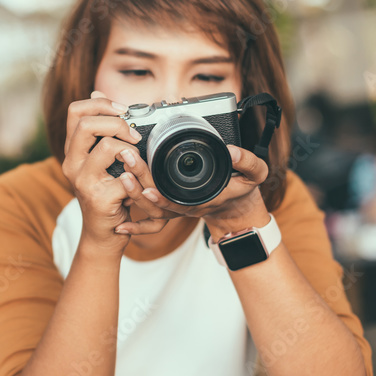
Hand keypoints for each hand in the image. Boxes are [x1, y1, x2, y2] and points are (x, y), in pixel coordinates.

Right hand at [60, 91, 159, 251]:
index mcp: (72, 150)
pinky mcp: (98, 198)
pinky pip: (125, 176)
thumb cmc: (108, 194)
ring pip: (108, 147)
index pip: (76, 111)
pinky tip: (140, 185)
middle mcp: (71, 163)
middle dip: (118, 123)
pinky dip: (140, 177)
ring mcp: (82, 181)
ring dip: (132, 151)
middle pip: (86, 124)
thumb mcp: (102, 158)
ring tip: (137, 162)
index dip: (101, 104)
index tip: (123, 111)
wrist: (104, 234)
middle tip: (134, 136)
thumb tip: (97, 92)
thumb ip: (101, 130)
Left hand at [115, 142, 270, 240]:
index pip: (178, 203)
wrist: (237, 206)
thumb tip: (232, 150)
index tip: (146, 189)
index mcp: (202, 201)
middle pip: (157, 203)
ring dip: (132, 194)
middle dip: (139, 185)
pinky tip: (121, 225)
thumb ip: (247, 162)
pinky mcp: (170, 205)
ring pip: (150, 210)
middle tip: (127, 162)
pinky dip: (136, 226)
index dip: (161, 199)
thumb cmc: (243, 188)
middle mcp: (185, 207)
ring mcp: (176, 208)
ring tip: (122, 173)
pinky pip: (151, 218)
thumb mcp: (254, 174)